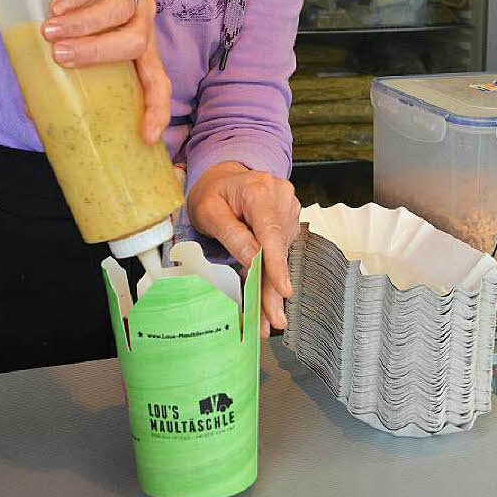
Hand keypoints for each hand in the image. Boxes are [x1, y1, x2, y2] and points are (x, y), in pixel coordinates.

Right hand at [40, 0, 170, 143]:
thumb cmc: (63, 5)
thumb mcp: (65, 38)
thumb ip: (55, 71)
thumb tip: (35, 115)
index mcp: (139, 44)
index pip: (158, 79)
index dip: (157, 107)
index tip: (145, 134)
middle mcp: (144, 14)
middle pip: (137, 41)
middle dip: (100, 53)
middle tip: (60, 57)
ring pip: (122, 7)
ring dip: (85, 23)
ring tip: (49, 30)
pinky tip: (57, 2)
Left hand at [186, 161, 300, 336]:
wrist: (223, 177)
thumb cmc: (212, 192)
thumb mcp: (209, 211)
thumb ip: (231, 233)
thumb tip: (253, 259)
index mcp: (258, 190)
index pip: (271, 231)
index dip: (277, 264)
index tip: (283, 290)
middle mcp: (280, 196)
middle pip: (278, 248)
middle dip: (274, 287)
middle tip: (273, 320)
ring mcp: (287, 207)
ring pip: (283, 253)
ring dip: (274, 284)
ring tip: (268, 315)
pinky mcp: (288, 219)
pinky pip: (281, 250)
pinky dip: (274, 272)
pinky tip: (269, 295)